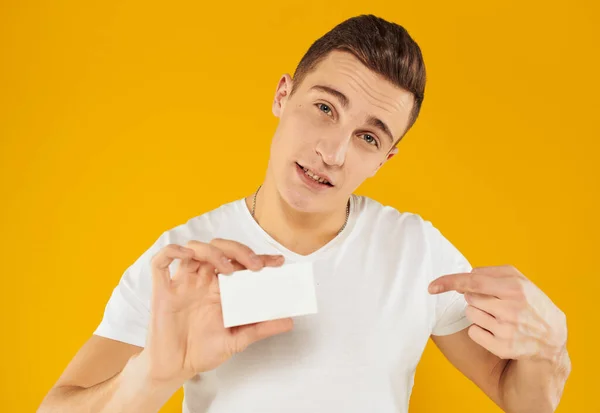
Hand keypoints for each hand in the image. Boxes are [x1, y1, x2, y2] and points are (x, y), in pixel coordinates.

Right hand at [142, 238, 293, 384]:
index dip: (259, 258)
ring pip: (194, 248)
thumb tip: (288, 322)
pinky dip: (172, 252)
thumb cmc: (203, 351)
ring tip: (227, 268)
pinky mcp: (163, 289)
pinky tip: (186, 256)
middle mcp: (203, 280)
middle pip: (219, 248)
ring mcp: (183, 283)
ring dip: (212, 251)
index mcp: (221, 289)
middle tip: (254, 265)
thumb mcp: (237, 340)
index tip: (278, 262)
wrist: (175, 368)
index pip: (241, 263)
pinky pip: (161, 261)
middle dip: (238, 250)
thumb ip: (260, 328)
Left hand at [428, 265, 566, 362]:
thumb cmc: (530, 303)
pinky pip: (473, 332)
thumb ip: (492, 273)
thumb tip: (466, 278)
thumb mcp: (520, 281)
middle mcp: (511, 309)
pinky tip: (498, 331)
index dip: (450, 282)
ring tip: (500, 317)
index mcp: (516, 288)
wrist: (552, 338)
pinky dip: (479, 330)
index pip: (473, 281)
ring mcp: (506, 330)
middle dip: (476, 298)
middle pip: (469, 298)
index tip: (431, 286)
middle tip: (497, 303)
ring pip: (470, 314)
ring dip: (478, 313)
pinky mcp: (502, 348)